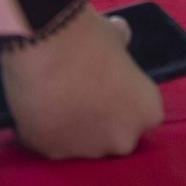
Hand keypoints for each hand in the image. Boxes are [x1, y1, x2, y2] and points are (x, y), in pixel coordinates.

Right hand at [2, 7, 162, 158]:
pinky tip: (38, 104)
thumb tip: (120, 33)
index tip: (108, 83)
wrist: (44, 44)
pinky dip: (46, 128)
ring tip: (55, 96)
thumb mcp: (115, 33)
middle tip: (81, 91)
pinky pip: (52, 142)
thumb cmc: (88, 36)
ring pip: (83, 143)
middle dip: (101, 118)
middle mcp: (123, 139)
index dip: (123, 96)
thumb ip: (122, 42)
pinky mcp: (53, 152)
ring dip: (73, 126)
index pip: (141, 111)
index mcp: (147, 111)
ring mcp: (89, 150)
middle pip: (115, 134)